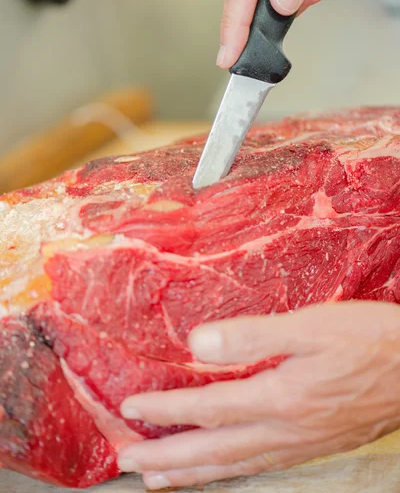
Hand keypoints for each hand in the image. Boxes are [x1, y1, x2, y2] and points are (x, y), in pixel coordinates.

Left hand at [118, 302, 399, 489]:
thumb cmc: (367, 341)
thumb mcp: (311, 326)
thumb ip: (253, 336)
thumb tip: (197, 344)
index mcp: (278, 398)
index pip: (207, 408)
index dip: (165, 411)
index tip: (129, 411)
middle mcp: (283, 430)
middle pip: (212, 450)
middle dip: (166, 457)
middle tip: (127, 463)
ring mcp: (298, 443)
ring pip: (233, 467)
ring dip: (191, 474)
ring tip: (157, 481)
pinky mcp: (312, 445)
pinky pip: (258, 466)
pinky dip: (227, 473)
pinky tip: (221, 471)